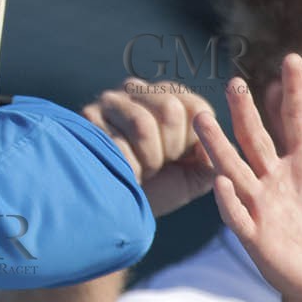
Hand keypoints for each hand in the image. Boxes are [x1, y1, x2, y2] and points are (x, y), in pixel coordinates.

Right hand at [81, 80, 216, 216]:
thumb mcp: (197, 172)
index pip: (195, 107)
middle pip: (169, 109)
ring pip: (142, 124)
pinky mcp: (87, 117)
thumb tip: (215, 131)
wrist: (118, 211)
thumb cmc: (159, 188)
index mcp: (169, 96)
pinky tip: (120, 170)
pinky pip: (117, 143)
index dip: (192, 141)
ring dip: (146, 159)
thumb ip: (215, 151)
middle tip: (156, 165)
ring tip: (138, 168)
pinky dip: (126, 167)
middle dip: (168, 149)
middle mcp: (138, 90)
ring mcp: (110, 101)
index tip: (179, 159)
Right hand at [194, 54, 301, 301]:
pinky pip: (238, 215)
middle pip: (255, 139)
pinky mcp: (254, 235)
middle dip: (246, 112)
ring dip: (217, 146)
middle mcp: (274, 180)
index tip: (291, 60)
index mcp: (301, 166)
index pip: (295, 122)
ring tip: (201, 120)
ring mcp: (260, 205)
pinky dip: (229, 200)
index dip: (294, 93)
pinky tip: (222, 183)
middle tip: (236, 83)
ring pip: (233, 168)